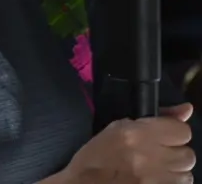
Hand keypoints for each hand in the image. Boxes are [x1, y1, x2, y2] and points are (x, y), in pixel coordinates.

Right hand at [62, 103, 195, 182]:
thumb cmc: (96, 157)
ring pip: (186, 175)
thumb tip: (186, 109)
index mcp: (136, 135)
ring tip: (155, 169)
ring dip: (174, 171)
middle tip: (157, 154)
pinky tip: (154, 180)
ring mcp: (157, 181)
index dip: (174, 131)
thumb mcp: (116, 128)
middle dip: (176, 153)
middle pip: (188, 155)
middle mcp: (150, 158)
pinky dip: (170, 183)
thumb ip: (154, 119)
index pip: (181, 130)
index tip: (163, 134)